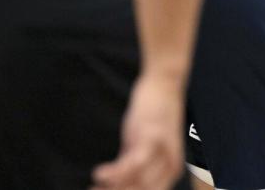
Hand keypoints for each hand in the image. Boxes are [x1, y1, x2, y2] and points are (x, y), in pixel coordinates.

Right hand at [91, 74, 184, 189]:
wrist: (164, 85)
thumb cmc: (151, 116)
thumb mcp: (140, 145)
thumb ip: (131, 165)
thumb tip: (110, 184)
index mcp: (170, 170)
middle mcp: (171, 165)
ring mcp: (163, 152)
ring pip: (137, 183)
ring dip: (111, 187)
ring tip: (93, 186)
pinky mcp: (153, 137)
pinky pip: (134, 163)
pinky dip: (115, 173)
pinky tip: (98, 174)